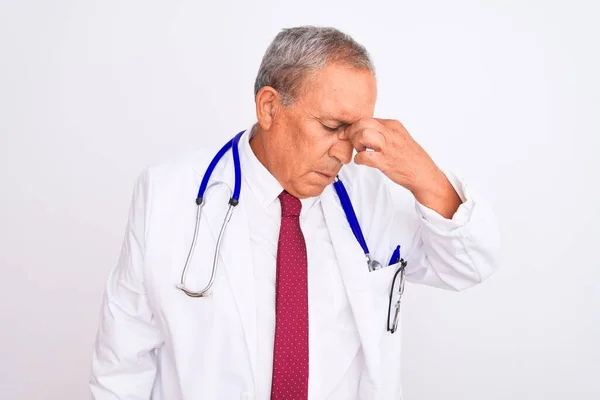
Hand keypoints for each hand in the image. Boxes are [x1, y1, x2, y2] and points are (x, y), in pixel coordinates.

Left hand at [339, 118, 461, 218]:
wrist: (423, 174)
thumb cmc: (411, 158)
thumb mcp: (399, 137)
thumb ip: (383, 132)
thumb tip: (365, 130)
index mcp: (393, 125)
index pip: (367, 118)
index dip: (354, 126)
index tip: (349, 133)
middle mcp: (390, 133)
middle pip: (362, 122)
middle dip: (352, 132)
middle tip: (353, 142)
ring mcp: (388, 147)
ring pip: (363, 134)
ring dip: (356, 143)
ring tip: (361, 150)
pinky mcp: (385, 161)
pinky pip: (364, 156)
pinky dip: (359, 159)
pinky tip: (362, 161)